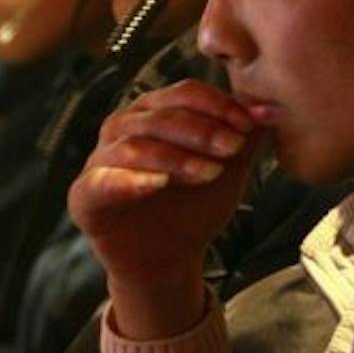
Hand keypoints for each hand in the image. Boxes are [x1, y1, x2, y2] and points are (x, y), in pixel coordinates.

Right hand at [67, 79, 260, 338]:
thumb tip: (270, 108)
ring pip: (134, 146)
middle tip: (234, 148)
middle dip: (201, 130)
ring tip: (209, 173)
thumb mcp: (227, 170)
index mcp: (153, 112)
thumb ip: (245, 138)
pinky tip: (159, 184)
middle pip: (160, 116)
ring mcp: (99, 161)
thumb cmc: (193, 206)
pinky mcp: (84, 196)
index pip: (184, 94)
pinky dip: (130, 181)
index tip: (250, 124)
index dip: (218, 105)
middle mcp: (121, 128)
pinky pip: (102, 183)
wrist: (168, 258)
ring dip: (176, 157)